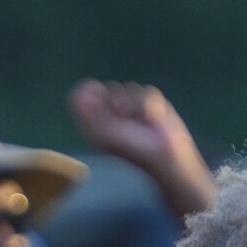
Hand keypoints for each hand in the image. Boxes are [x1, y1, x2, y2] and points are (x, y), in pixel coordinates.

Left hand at [68, 80, 213, 212]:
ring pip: (130, 88)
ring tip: (142, 123)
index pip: (87, 95)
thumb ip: (91, 113)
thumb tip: (80, 93)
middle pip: (110, 88)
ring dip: (136, 105)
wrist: (166, 158)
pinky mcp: (152, 107)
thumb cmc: (133, 152)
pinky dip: (151, 105)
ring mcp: (134, 110)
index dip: (90, 91)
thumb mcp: (105, 135)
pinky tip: (154, 120)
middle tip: (124, 119)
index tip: (96, 92)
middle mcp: (114, 115)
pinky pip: (148, 91)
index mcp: (98, 123)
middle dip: (117, 100)